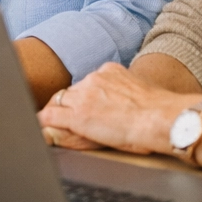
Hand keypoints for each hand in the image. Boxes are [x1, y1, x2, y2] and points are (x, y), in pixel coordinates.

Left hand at [37, 62, 197, 154]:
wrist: (161, 118)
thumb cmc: (159, 112)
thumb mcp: (139, 90)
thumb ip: (125, 89)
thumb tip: (125, 102)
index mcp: (109, 71)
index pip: (87, 83)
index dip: (83, 97)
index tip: (84, 106)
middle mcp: (93, 79)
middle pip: (70, 92)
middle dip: (69, 105)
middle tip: (70, 119)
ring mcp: (83, 96)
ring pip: (58, 102)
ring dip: (58, 113)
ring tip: (55, 126)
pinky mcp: (77, 115)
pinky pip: (49, 116)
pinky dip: (43, 123)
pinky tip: (41, 129)